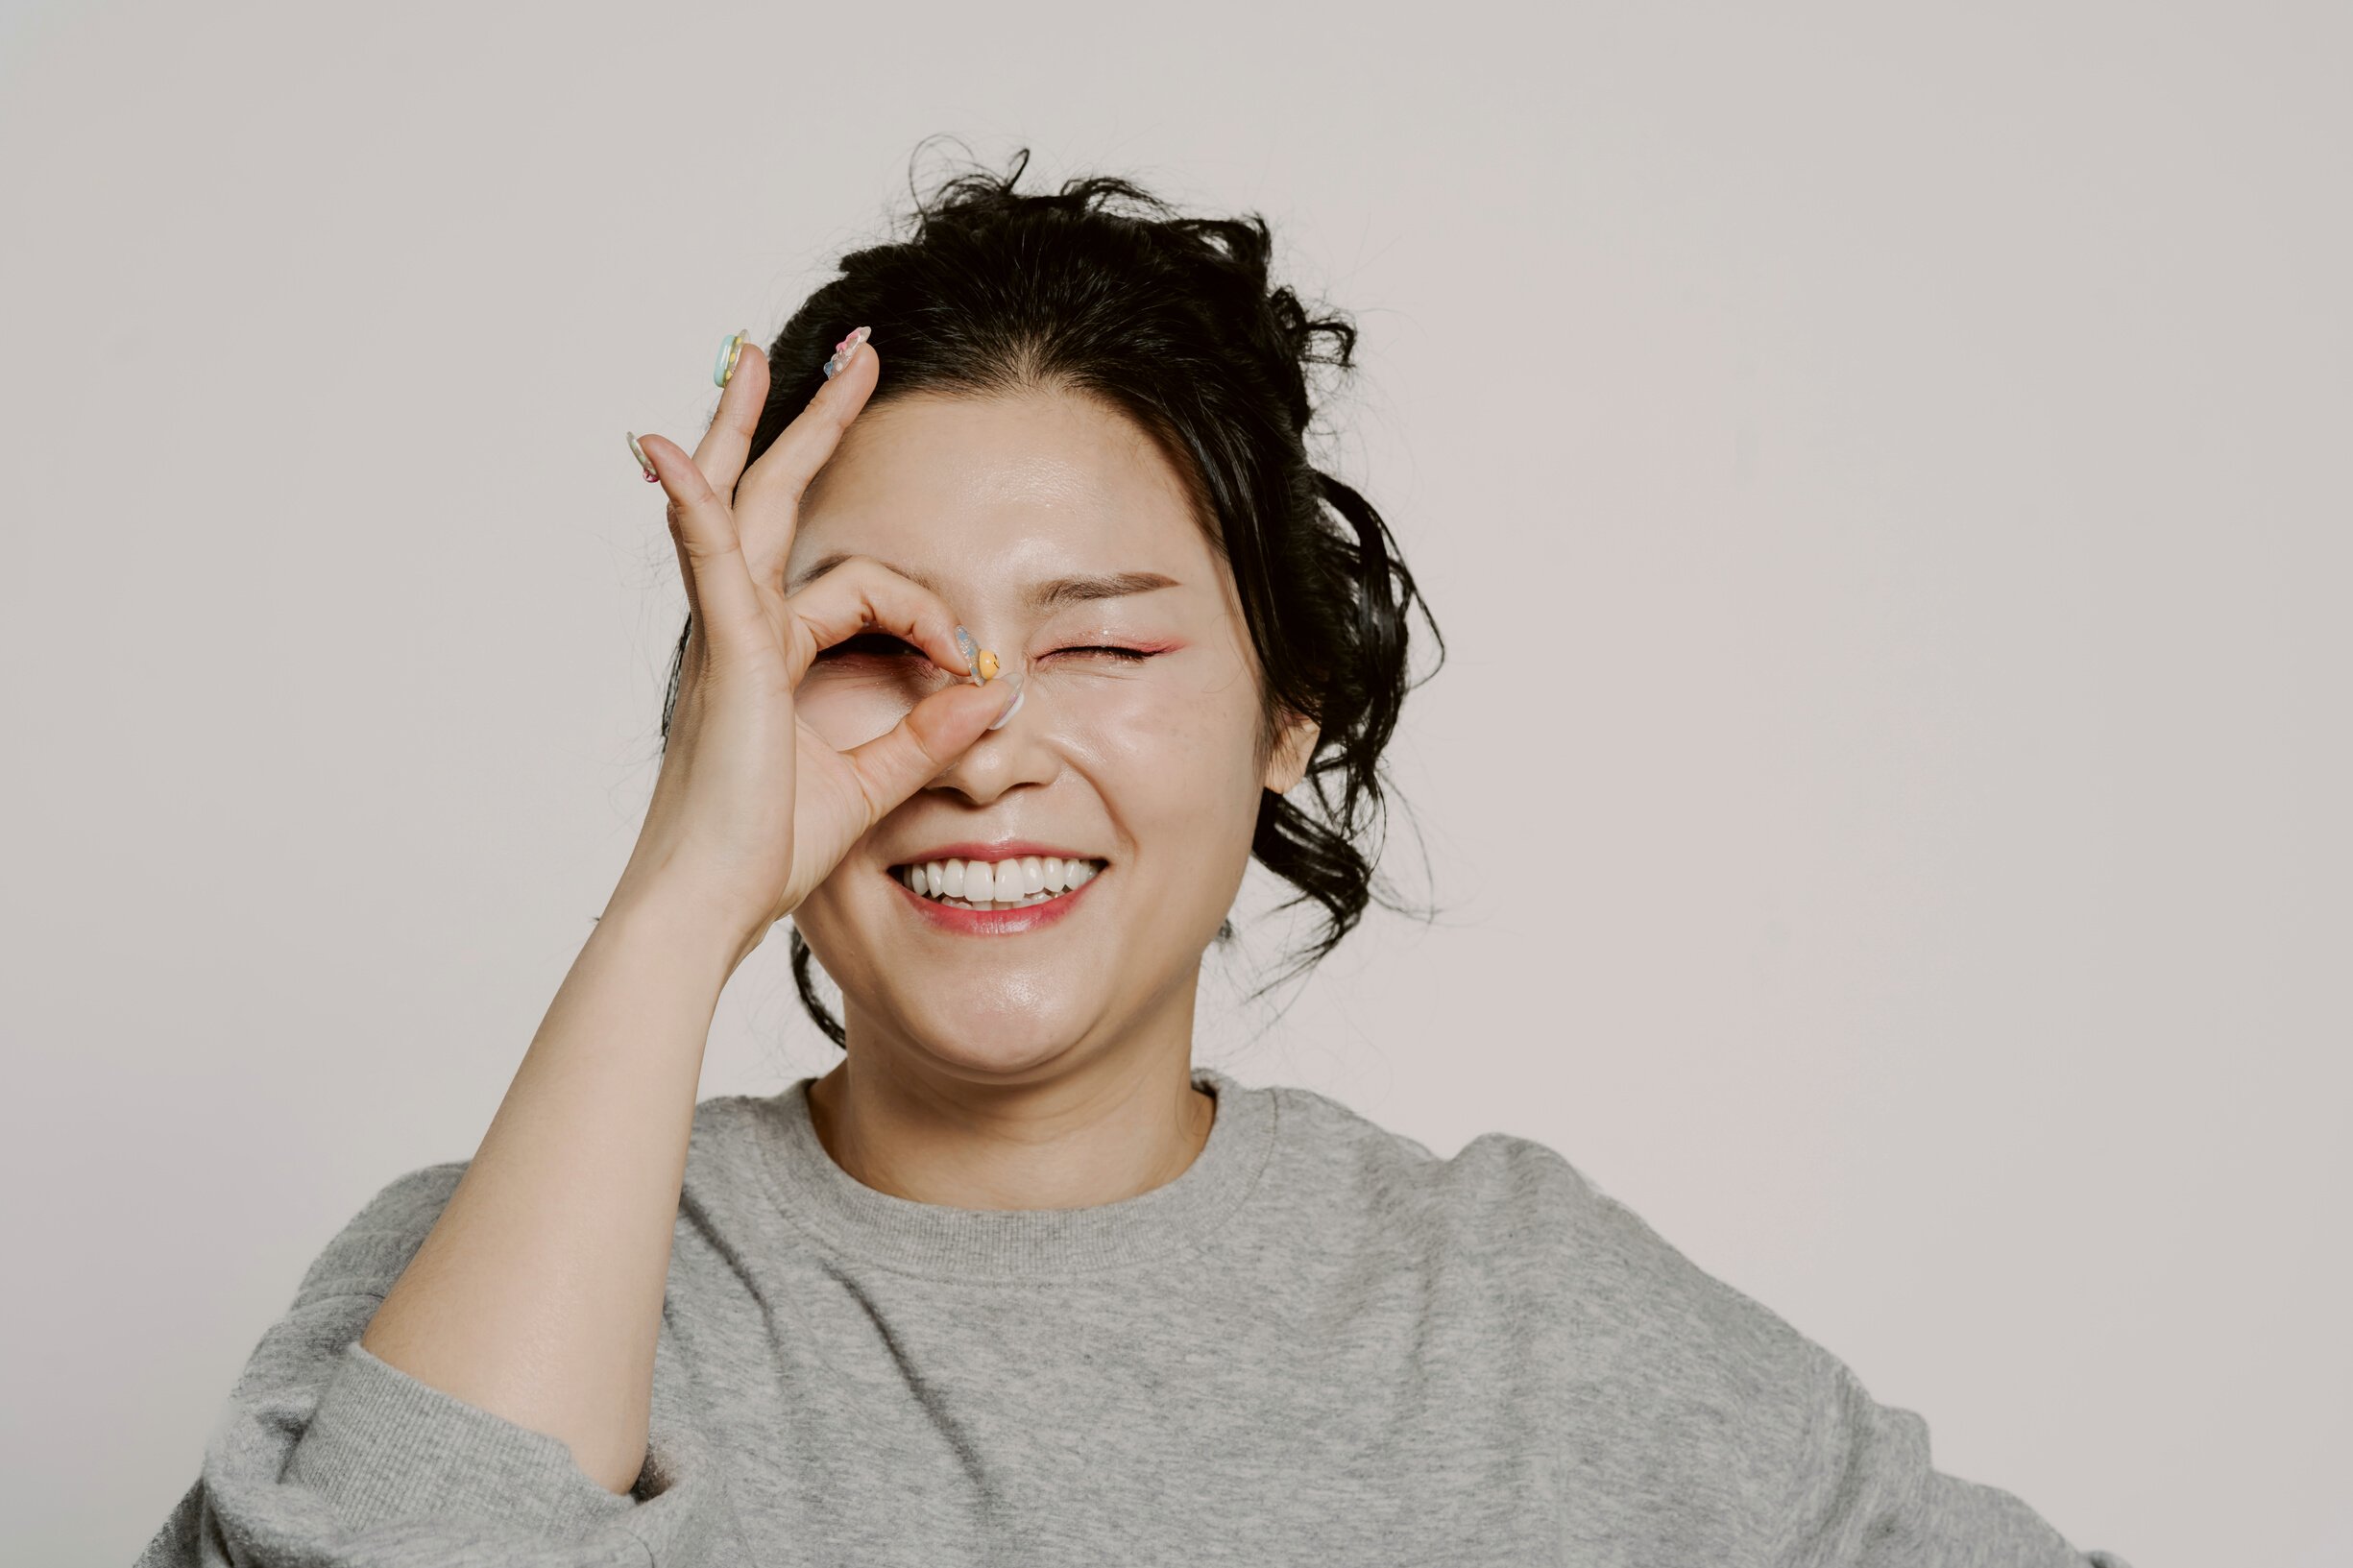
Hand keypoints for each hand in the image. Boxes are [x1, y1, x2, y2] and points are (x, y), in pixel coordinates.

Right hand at [609, 334, 1017, 956]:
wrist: (706, 907)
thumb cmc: (763, 854)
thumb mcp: (870, 782)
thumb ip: (931, 734)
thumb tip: (996, 694)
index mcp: (774, 653)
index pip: (862, 590)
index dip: (931, 617)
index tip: (977, 666)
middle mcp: (744, 629)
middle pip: (773, 499)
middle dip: (811, 424)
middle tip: (850, 356)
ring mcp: (728, 636)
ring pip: (745, 506)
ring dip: (759, 424)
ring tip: (770, 355)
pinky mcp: (727, 657)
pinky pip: (706, 560)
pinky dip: (689, 502)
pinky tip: (664, 449)